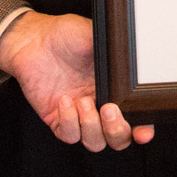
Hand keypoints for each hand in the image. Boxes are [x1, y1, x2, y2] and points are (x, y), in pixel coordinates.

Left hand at [0, 11, 154, 150]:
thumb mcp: (96, 36)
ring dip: (91, 126)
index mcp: (116, 88)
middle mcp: (101, 105)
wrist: (34, 39)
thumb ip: (116, 51)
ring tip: (83, 101)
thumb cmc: (66, 34)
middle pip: (119, 137)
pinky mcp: (58, 120)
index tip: (143, 131)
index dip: (143, 128)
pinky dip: (69, 122)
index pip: (137, 117)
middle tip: (109, 109)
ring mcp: (80, 115)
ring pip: (95, 142)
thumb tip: (134, 57)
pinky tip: (65, 100)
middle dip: (117, 130)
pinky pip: (69, 135)